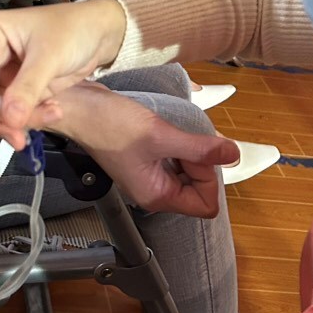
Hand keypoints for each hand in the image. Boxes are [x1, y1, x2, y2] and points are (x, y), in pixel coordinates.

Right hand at [0, 0, 126, 147]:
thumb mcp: (50, 57)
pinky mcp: (21, 86)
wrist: (101, 32)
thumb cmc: (74, 31)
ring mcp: (6, 71)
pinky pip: (17, 109)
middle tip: (20, 139)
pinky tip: (55, 110)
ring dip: (22, 119)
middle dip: (3, 118)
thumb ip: (27, 88)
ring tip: (53, 114)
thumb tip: (9, 119)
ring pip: (0, 107)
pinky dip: (33, 116)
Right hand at [59, 83, 238, 218]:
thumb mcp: (160, 136)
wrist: (79, 108)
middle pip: (199, 188)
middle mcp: (154, 191)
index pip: (205, 204)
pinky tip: (165, 131)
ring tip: (171, 133)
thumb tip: (233, 155)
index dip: (208, 177)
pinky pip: (176, 159)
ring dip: (190, 152)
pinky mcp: (146, 158)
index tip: (195, 154)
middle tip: (182, 139)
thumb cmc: (108, 125)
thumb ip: (199, 149)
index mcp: (157, 196)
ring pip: (188, 172)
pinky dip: (179, 146)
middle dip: (200, 163)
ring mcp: (149, 175)